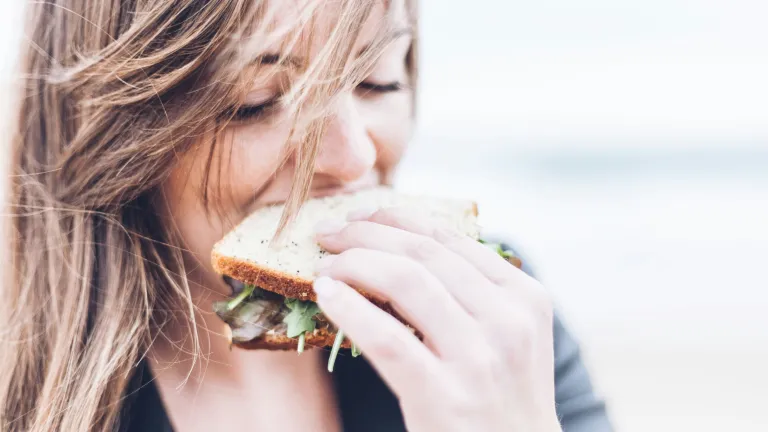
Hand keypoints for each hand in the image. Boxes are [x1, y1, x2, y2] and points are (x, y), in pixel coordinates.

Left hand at [313, 207, 561, 431]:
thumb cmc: (500, 399)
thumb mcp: (506, 337)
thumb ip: (471, 293)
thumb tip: (399, 248)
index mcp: (524, 296)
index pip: (449, 238)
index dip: (395, 218)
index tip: (359, 217)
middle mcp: (508, 320)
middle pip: (423, 253)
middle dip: (366, 234)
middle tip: (329, 235)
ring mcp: (479, 358)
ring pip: (405, 281)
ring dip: (354, 263)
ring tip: (325, 265)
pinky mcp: (445, 396)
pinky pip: (386, 338)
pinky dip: (349, 308)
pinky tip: (325, 295)